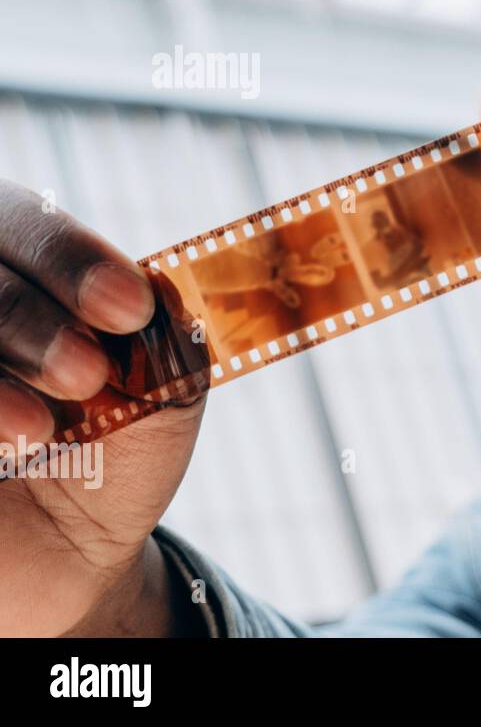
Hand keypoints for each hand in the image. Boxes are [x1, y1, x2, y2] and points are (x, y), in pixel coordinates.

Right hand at [0, 181, 205, 635]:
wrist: (67, 558)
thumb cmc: (115, 454)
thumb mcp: (162, 392)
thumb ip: (164, 336)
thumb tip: (157, 292)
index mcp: (27, 270)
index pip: (25, 220)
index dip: (69, 255)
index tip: (129, 308)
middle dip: (28, 315)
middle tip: (86, 375)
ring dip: (0, 350)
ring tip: (41, 429)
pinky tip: (7, 444)